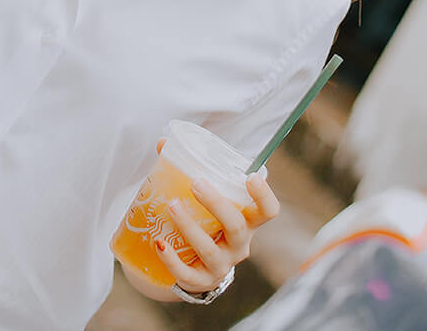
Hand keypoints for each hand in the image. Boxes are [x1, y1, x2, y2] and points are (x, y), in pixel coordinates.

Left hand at [153, 157, 278, 295]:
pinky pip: (188, 274)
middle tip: (196, 184)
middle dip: (217, 204)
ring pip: (209, 249)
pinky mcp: (201, 281)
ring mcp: (222, 265)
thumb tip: (163, 144)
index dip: (264, 196)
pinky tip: (159, 243)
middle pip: (237, 227)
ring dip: (189, 227)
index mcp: (247, 221)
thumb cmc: (204, 223)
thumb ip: (188, 171)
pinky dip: (172, 259)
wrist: (193, 266)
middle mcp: (239, 245)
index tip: (250, 176)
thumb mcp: (205, 201)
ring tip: (171, 206)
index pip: (268, 211)